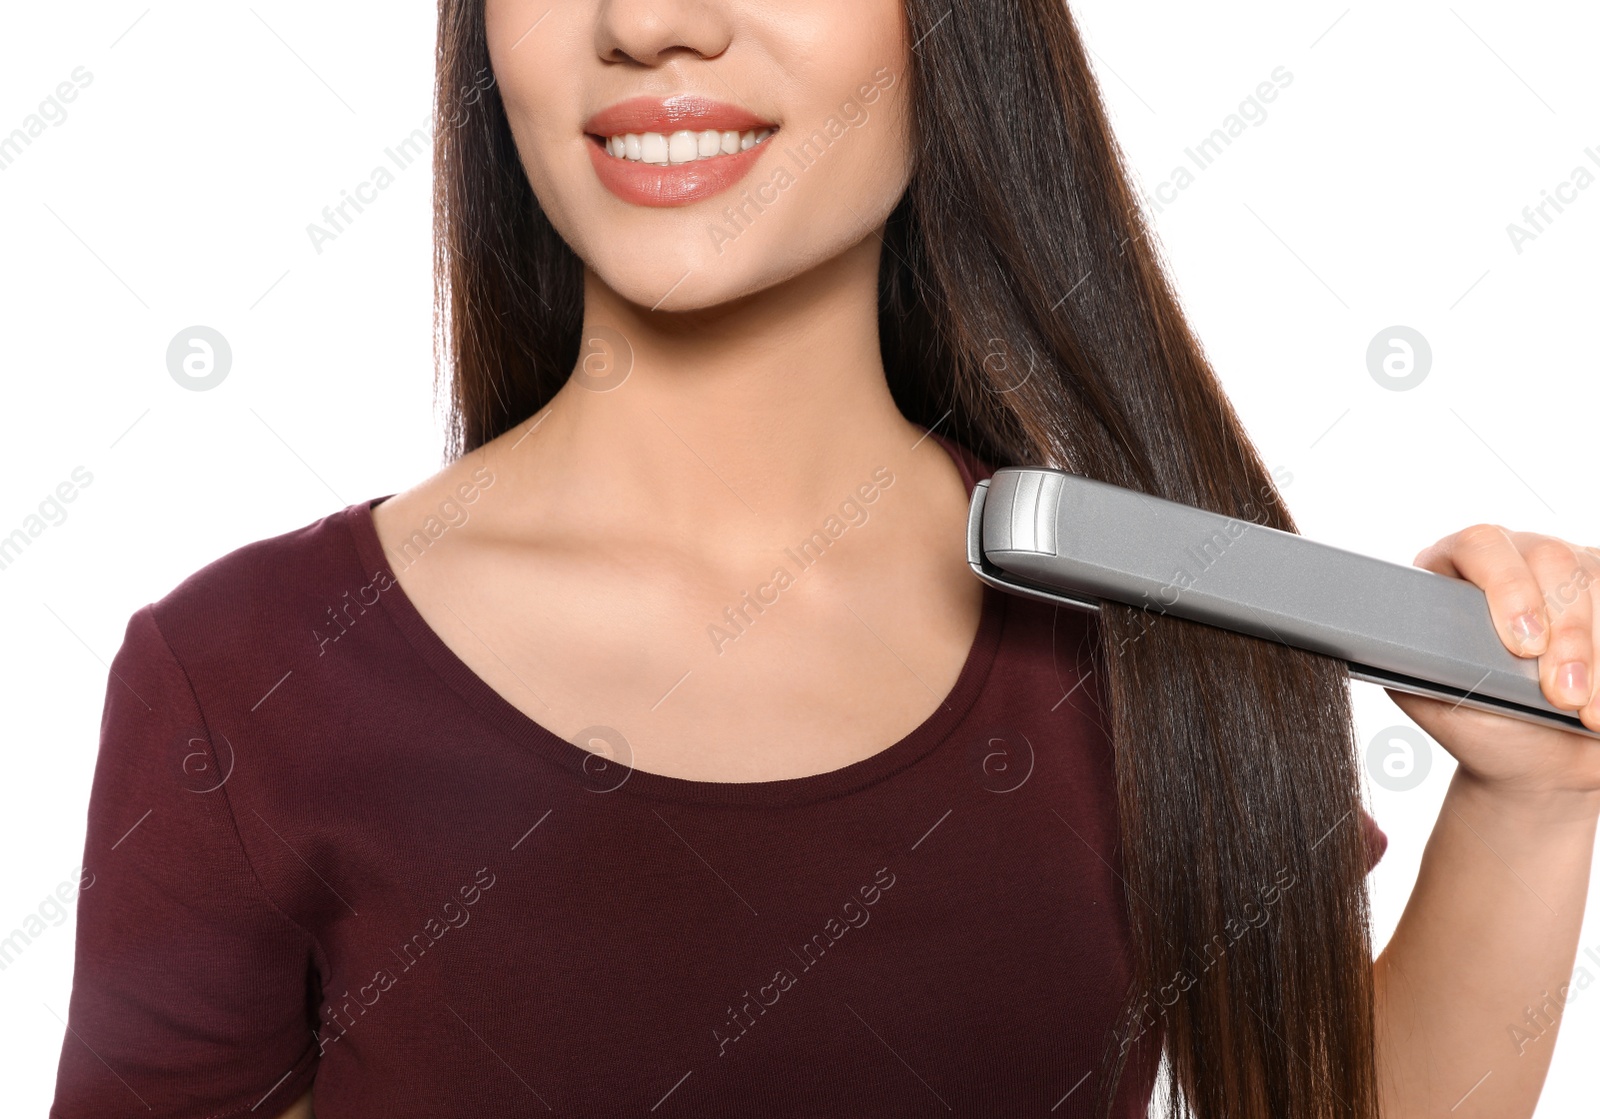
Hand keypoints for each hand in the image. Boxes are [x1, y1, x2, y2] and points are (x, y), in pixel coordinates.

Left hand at [1382, 524, 1599, 800]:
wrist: (1539, 761)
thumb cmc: (1483, 726)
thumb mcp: (1439, 700)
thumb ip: (1426, 661)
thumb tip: (1402, 635)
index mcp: (1453, 570)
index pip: (1479, 546)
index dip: (1507, 589)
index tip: (1523, 647)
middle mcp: (1515, 558)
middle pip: (1551, 559)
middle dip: (1565, 635)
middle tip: (1560, 695)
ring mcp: (1571, 571)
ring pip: (1595, 583)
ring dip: (1594, 654)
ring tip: (1584, 711)